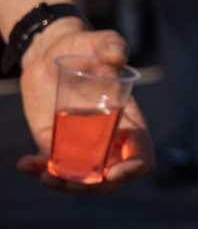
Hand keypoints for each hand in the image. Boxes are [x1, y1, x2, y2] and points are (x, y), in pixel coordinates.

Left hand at [17, 22, 154, 191]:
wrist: (51, 53)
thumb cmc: (84, 47)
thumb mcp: (98, 41)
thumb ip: (111, 44)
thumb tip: (117, 55)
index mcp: (129, 122)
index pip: (142, 156)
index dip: (132, 169)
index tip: (112, 172)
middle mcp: (109, 140)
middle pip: (111, 179)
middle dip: (91, 186)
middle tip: (64, 179)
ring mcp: (83, 146)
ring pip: (82, 179)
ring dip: (65, 185)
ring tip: (42, 175)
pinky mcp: (57, 144)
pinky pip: (53, 165)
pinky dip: (39, 170)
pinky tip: (24, 164)